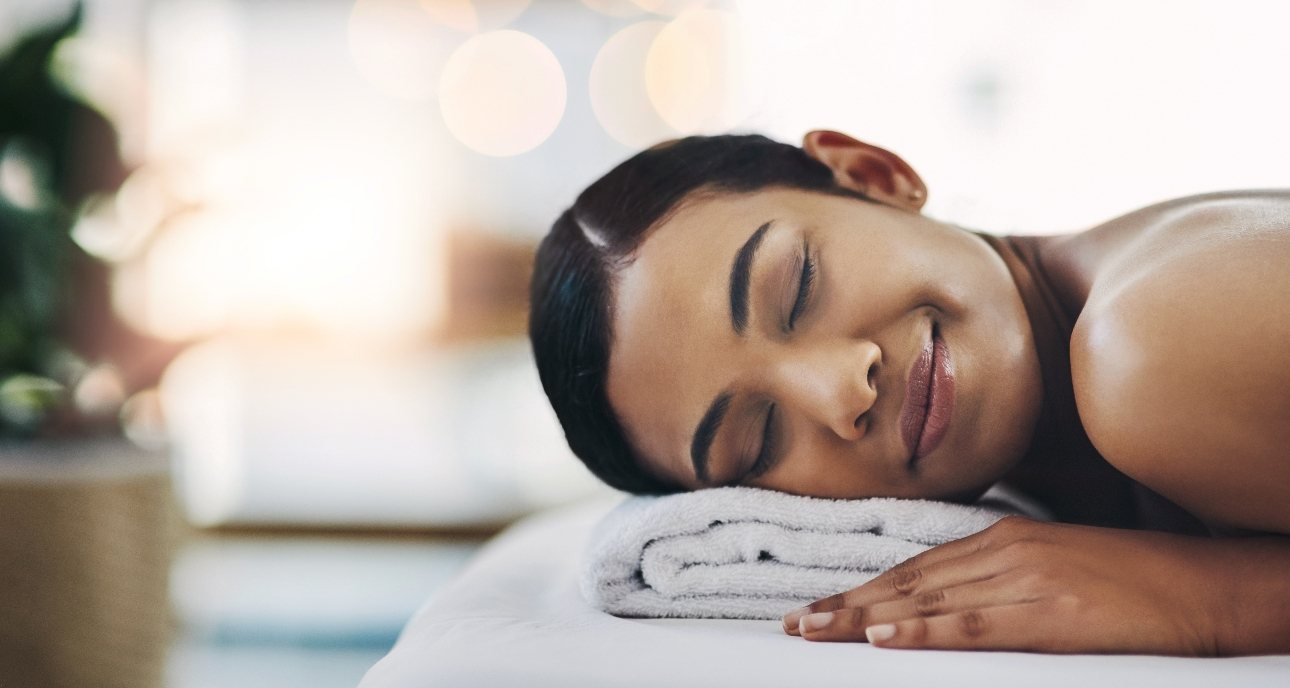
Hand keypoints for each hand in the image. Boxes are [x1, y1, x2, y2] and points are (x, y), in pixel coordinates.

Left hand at [781, 516, 1226, 654]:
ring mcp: (1026, 582)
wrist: (1202, 584)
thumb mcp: (1052, 566)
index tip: (819, 607)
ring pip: (928, 602)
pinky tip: (886, 637)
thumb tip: (943, 602)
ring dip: (865, 618)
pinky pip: (975, 625)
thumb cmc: (1131, 580)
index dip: (862, 589)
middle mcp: (1004, 553)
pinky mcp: (1052, 616)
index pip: (913, 569)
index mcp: (1002, 539)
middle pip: (908, 583)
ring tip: (819, 631)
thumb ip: (996, 578)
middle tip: (796, 622)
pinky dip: (925, 632)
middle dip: (847, 604)